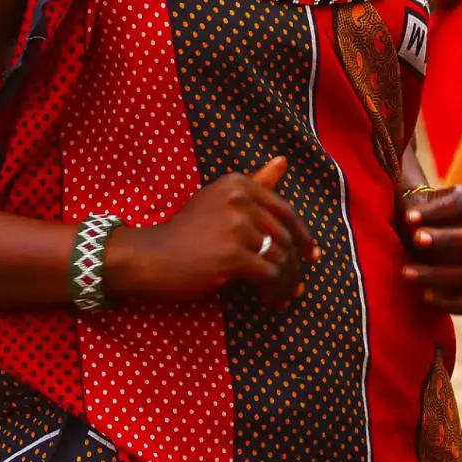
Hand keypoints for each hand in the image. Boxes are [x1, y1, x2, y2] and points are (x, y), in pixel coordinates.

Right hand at [106, 159, 317, 309]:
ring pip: (280, 258)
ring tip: (283, 296)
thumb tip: (283, 160)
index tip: (310, 255)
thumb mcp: (218, 199)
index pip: (285, 211)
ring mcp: (235, 227)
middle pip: (284, 237)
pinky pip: (270, 276)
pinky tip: (272, 302)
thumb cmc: (185, 231)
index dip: (302, 236)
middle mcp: (238, 199)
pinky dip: (276, 292)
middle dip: (293, 265)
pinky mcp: (233, 255)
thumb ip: (255, 182)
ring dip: (286, 282)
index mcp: (237, 183)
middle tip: (295, 285)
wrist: (151, 256)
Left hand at [399, 184, 461, 313]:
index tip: (409, 216)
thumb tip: (410, 219)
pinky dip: (451, 303)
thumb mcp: (407, 200)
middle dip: (446, 239)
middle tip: (416, 239)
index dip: (439, 209)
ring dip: (438, 273)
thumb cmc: (409, 212)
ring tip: (406, 272)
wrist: (413, 235)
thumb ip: (408, 199)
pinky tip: (424, 296)